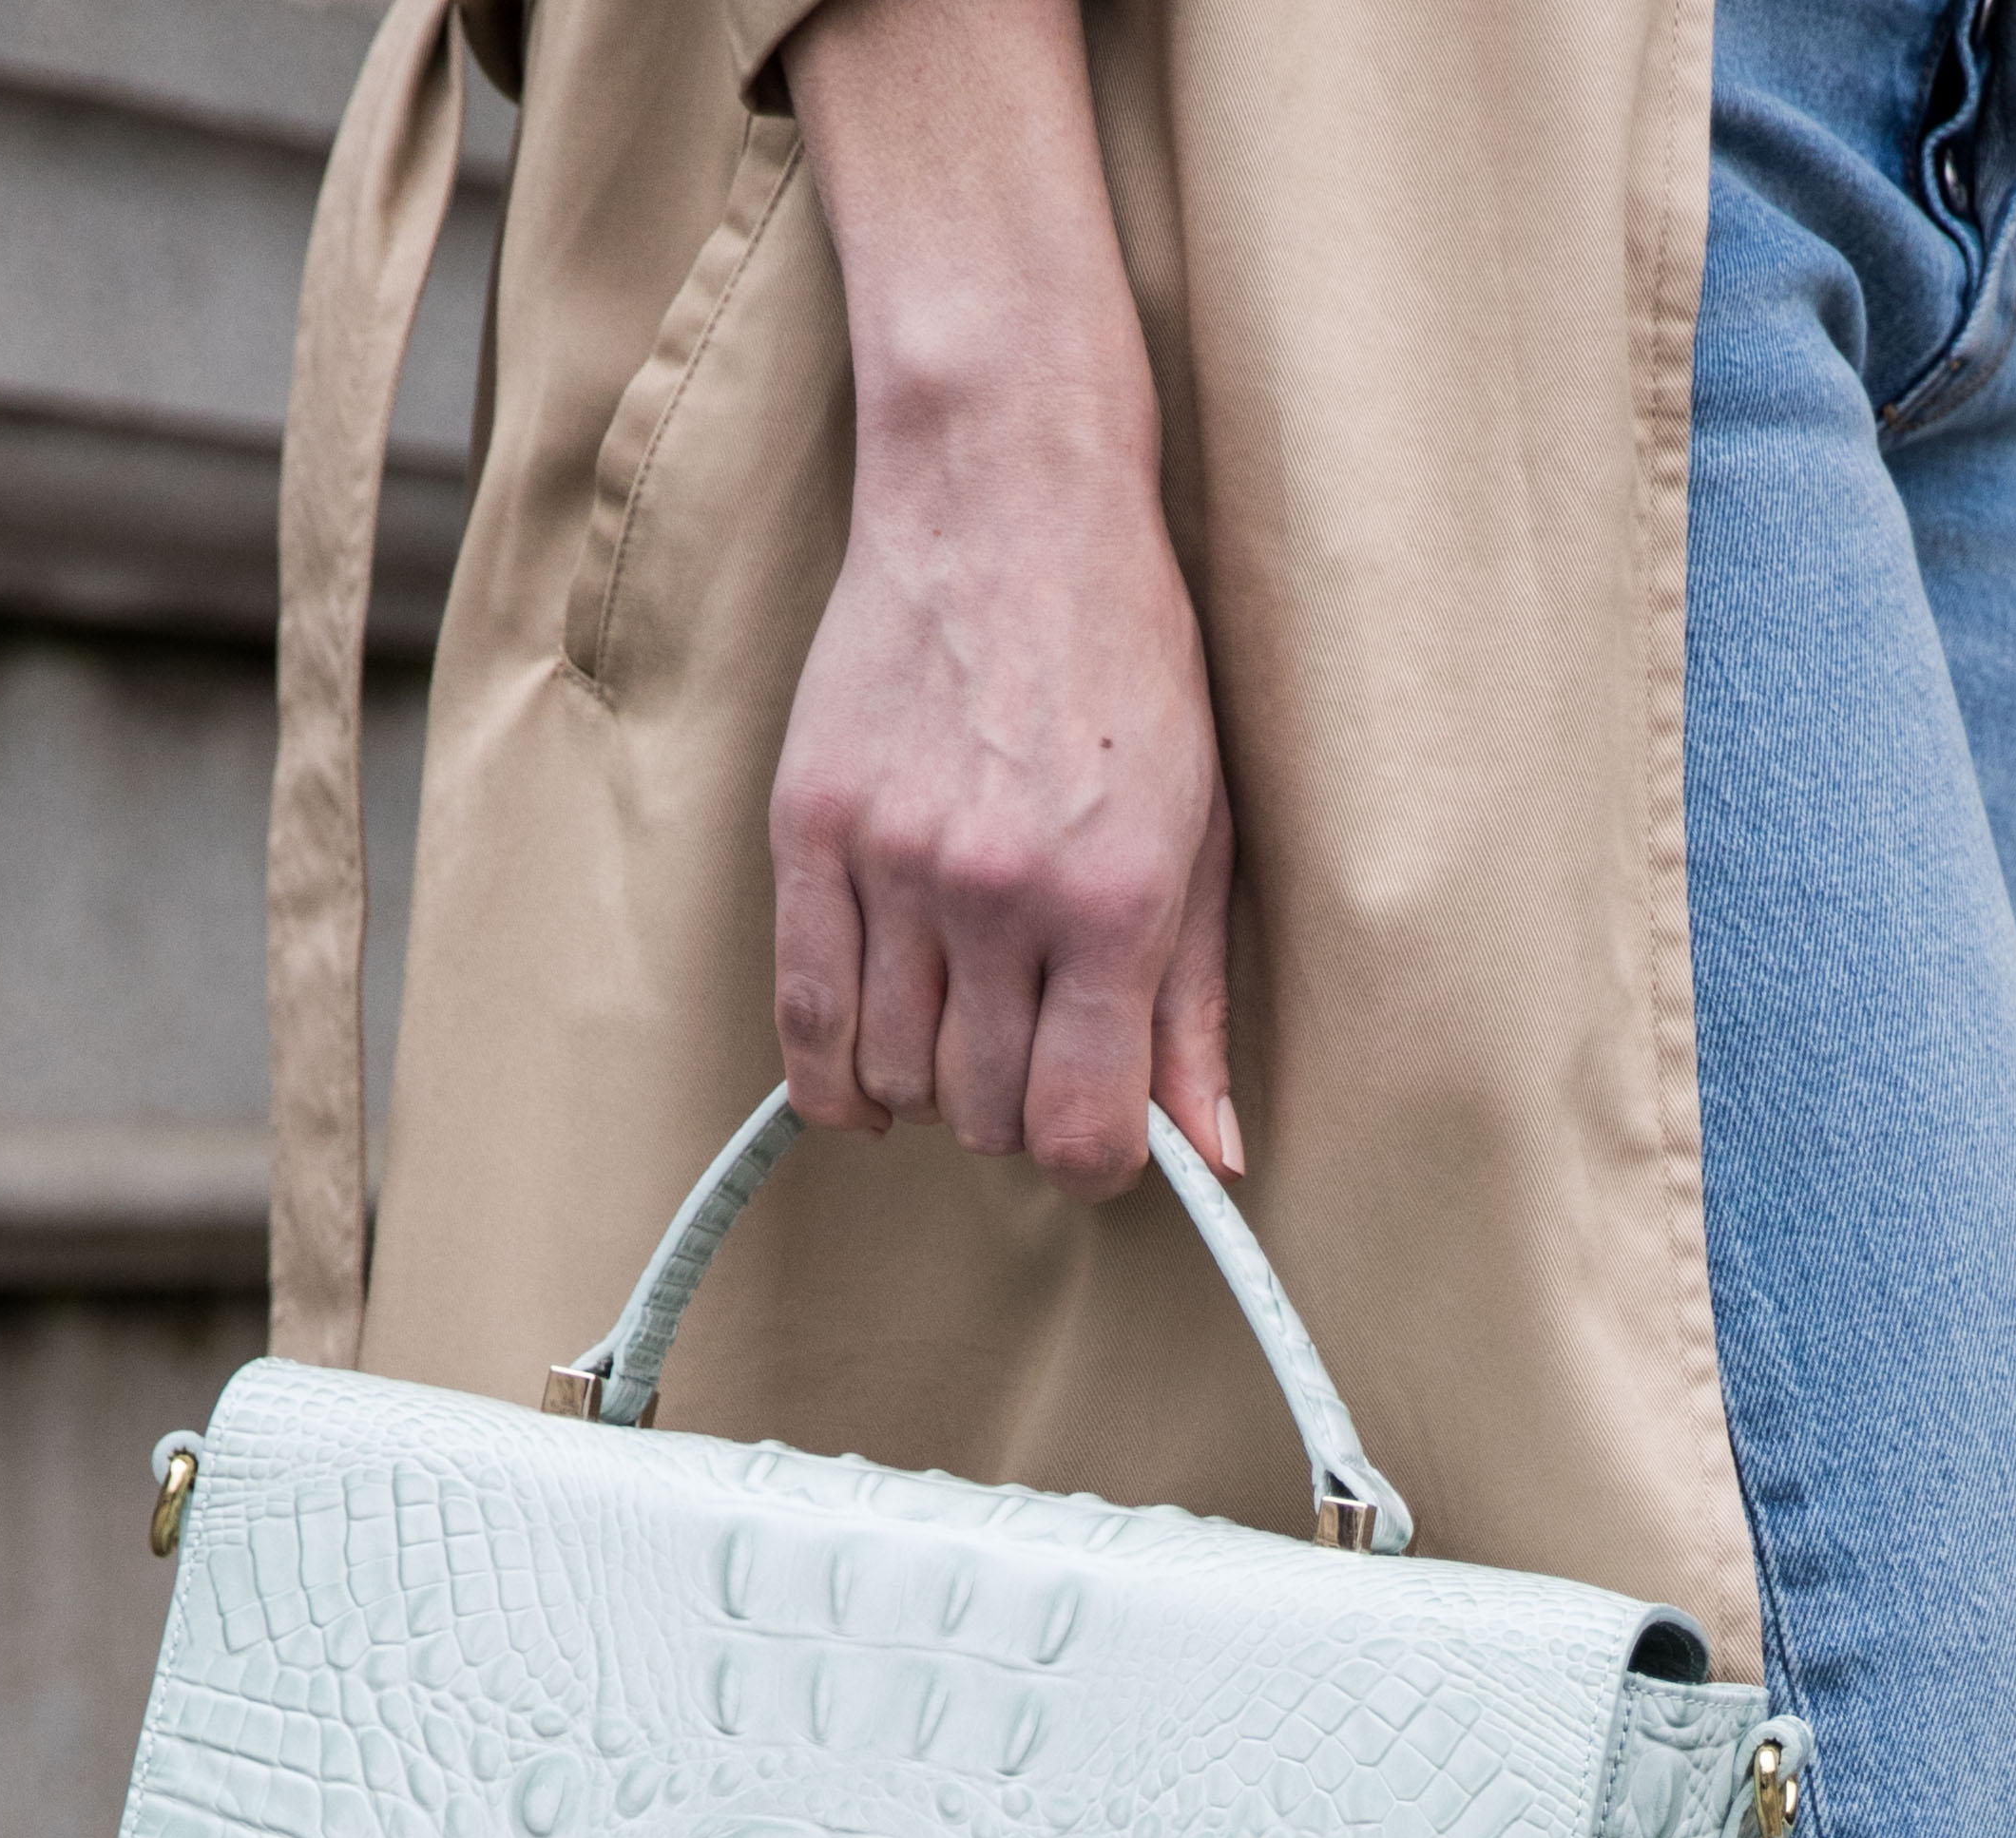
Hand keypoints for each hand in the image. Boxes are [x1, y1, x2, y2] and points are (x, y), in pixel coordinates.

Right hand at [772, 0, 1237, 1199]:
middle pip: (984, 1114)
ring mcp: (892, 862)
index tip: (1101, 1134)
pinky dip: (835, 1074)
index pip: (1082, 1131)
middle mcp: (996, 894)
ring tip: (963, 1024)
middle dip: (1015, 1113)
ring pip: (894, 1078)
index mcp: (1111, 901)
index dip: (1096, 1160)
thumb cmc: (1128, 663)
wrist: (1006, 499)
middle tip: (1035, 1054)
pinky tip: (869, 1072)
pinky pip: (802, 1018)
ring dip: (930, 1082)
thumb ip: (1196, 1009)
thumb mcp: (1203, 835)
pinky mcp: (810, 829)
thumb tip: (1213, 1158)